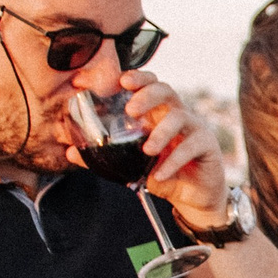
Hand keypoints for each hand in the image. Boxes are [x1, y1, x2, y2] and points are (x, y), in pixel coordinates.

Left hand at [111, 71, 230, 230]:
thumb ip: (106, 157)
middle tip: (131, 110)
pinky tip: (159, 175)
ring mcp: (194, 129)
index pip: (150, 85)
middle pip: (166, 90)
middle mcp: (177, 115)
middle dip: (147, 95)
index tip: (120, 81)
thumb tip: (70, 153)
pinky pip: (191, 146)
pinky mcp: (207, 146)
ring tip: (147, 150)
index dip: (138, 78)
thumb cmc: (163, 174)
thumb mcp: (131, 166)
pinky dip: (173, 161)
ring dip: (161, 132)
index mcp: (158, 114)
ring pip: (180, 117)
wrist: (193, 198)